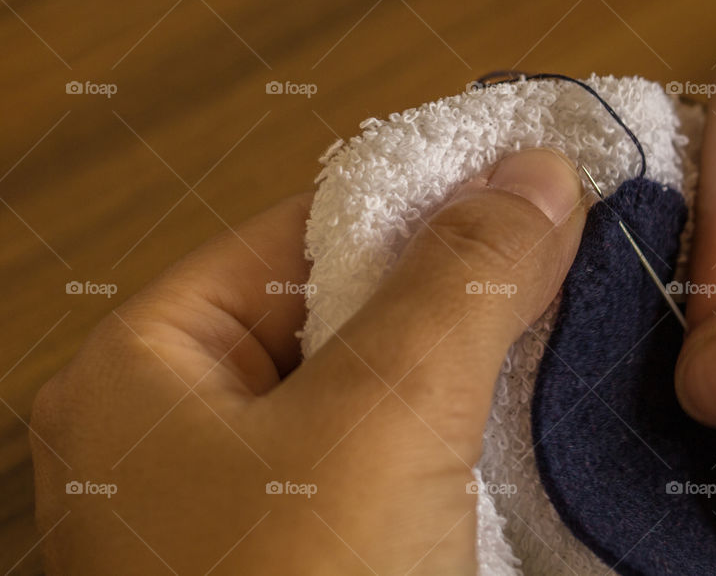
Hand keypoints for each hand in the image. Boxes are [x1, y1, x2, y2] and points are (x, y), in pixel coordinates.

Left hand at [31, 149, 585, 573]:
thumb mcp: (379, 424)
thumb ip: (456, 286)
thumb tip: (534, 176)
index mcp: (149, 369)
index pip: (295, 235)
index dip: (411, 202)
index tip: (520, 180)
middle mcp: (191, 425)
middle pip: (343, 307)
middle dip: (454, 286)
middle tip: (563, 248)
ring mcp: (258, 495)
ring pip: (384, 385)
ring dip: (473, 361)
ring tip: (565, 315)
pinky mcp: (323, 548)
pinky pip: (402, 457)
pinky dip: (468, 431)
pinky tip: (535, 408)